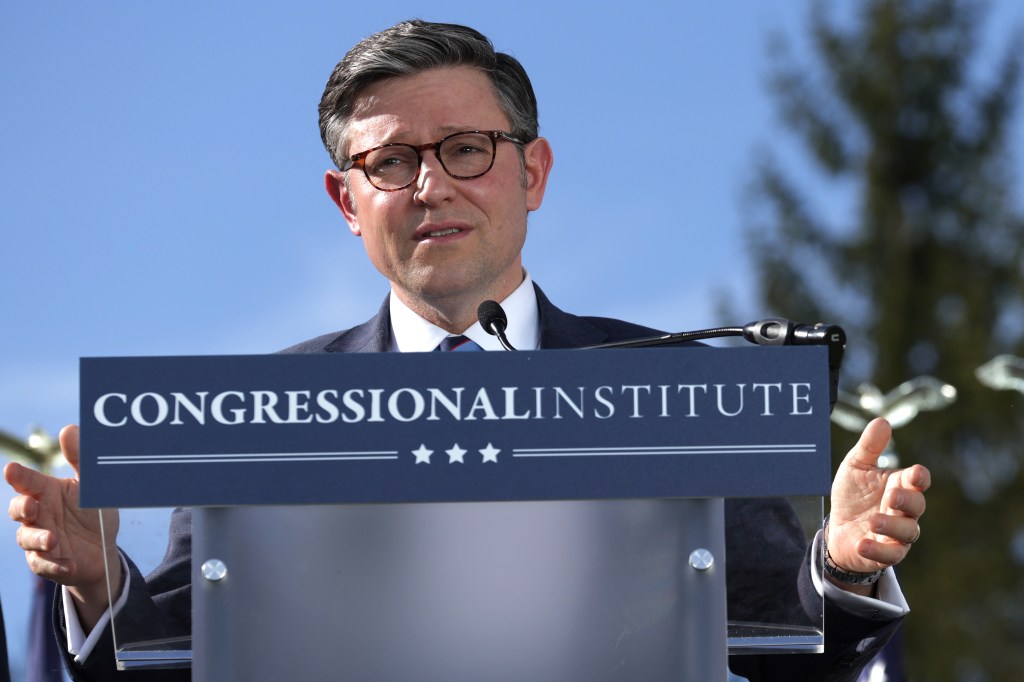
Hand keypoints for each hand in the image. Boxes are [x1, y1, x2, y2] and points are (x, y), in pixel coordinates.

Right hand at [5, 424, 120, 628]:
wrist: (103, 548)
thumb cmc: (90, 511)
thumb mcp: (91, 485)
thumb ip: (80, 459)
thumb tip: (68, 428)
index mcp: (46, 492)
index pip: (28, 482)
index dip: (19, 476)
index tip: (12, 469)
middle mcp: (38, 515)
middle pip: (19, 510)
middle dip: (22, 508)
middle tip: (33, 505)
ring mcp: (39, 540)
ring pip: (26, 539)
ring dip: (38, 539)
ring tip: (54, 539)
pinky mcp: (47, 563)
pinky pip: (44, 565)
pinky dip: (55, 564)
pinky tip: (68, 561)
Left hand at [826, 418, 929, 584]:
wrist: (838, 528)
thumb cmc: (853, 496)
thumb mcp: (855, 467)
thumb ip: (869, 447)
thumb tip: (882, 421)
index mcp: (899, 485)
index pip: (918, 481)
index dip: (919, 478)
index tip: (915, 473)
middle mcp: (903, 510)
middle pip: (917, 506)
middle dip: (907, 500)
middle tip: (891, 495)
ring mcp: (896, 534)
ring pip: (908, 532)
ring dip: (892, 526)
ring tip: (873, 521)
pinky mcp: (885, 553)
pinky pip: (890, 555)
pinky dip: (877, 550)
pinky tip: (862, 543)